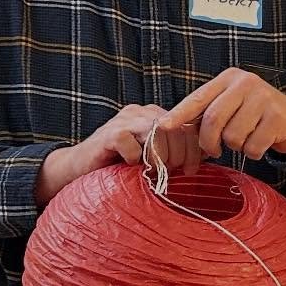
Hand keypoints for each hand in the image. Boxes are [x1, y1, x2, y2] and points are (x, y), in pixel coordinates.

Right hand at [35, 104, 201, 205]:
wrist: (78, 171)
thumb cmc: (119, 168)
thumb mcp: (152, 159)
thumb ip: (174, 153)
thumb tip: (206, 157)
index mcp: (154, 115)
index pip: (185, 124)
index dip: (194, 148)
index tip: (193, 169)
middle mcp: (140, 112)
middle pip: (174, 127)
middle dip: (180, 153)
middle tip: (176, 172)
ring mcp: (123, 121)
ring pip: (156, 130)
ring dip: (161, 156)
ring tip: (155, 172)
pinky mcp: (108, 134)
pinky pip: (131, 142)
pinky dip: (136, 158)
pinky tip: (130, 167)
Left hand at [158, 68, 285, 161]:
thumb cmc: (257, 117)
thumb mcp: (232, 107)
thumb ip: (208, 113)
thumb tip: (172, 127)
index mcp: (229, 79)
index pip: (198, 98)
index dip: (179, 114)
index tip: (163, 127)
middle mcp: (246, 83)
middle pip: (213, 120)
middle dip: (209, 142)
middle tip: (214, 151)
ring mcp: (263, 98)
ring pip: (232, 136)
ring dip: (237, 147)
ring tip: (247, 139)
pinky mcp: (277, 117)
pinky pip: (252, 146)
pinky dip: (253, 152)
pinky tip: (262, 143)